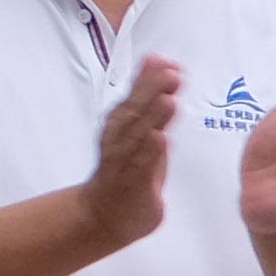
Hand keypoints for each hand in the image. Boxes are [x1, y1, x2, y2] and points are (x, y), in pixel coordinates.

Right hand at [71, 57, 181, 250]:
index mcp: (121, 124)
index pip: (134, 97)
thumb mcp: (141, 128)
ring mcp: (122, 162)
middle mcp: (118, 140)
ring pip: (136, 137)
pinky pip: (139, 167)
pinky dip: (149, 152)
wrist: (105, 214)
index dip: (148, 78)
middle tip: (170, 74)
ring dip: (151, 118)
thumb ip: (150, 97)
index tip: (165, 61)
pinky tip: (161, 138)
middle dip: (151, 91)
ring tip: (168, 100)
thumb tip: (163, 65)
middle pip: (133, 112)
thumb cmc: (127, 167)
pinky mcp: (131, 184)